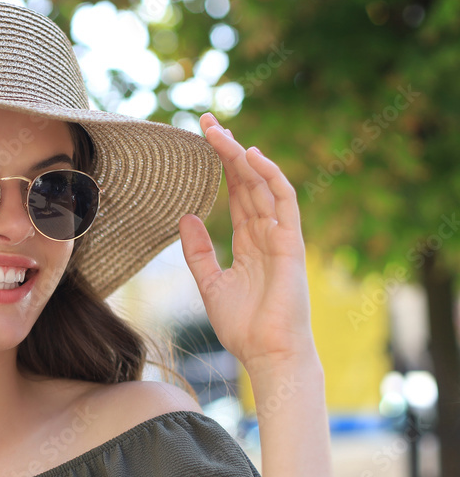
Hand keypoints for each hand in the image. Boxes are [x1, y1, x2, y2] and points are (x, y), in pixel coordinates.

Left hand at [179, 113, 317, 372]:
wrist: (267, 355)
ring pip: (264, 185)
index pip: (236, 193)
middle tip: (206, 121)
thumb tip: (186, 216)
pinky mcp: (292, 244)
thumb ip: (198, 251)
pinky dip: (270, 177)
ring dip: (243, 157)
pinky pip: (285, 202)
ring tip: (220, 133)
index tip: (201, 140)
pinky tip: (251, 157)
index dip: (220, 166)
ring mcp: (281, 237)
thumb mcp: (210, 284)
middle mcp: (267, 233)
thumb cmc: (243, 326)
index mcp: (250, 242)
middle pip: (247, 182)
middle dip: (227, 150)